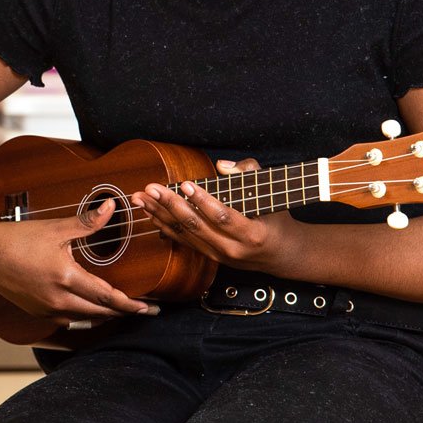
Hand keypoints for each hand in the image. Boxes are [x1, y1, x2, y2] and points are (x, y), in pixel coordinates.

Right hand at [0, 201, 159, 324]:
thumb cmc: (16, 239)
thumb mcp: (55, 228)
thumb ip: (87, 222)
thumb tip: (112, 207)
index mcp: (65, 279)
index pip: (107, 297)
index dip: (131, 304)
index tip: (148, 307)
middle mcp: (58, 300)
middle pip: (100, 312)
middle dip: (123, 312)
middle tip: (143, 310)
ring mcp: (46, 310)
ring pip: (85, 318)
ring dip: (104, 315)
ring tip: (121, 310)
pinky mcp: (36, 312)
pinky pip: (68, 318)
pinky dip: (84, 314)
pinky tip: (91, 308)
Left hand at [132, 158, 290, 271]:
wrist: (280, 254)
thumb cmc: (275, 219)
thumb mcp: (272, 194)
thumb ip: (250, 173)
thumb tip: (222, 165)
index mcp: (252, 234)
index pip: (223, 217)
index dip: (202, 201)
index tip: (185, 184)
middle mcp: (232, 248)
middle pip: (196, 226)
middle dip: (170, 205)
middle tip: (152, 188)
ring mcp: (219, 255)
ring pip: (184, 234)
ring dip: (160, 214)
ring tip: (142, 198)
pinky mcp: (209, 256)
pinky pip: (183, 241)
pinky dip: (165, 226)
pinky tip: (150, 213)